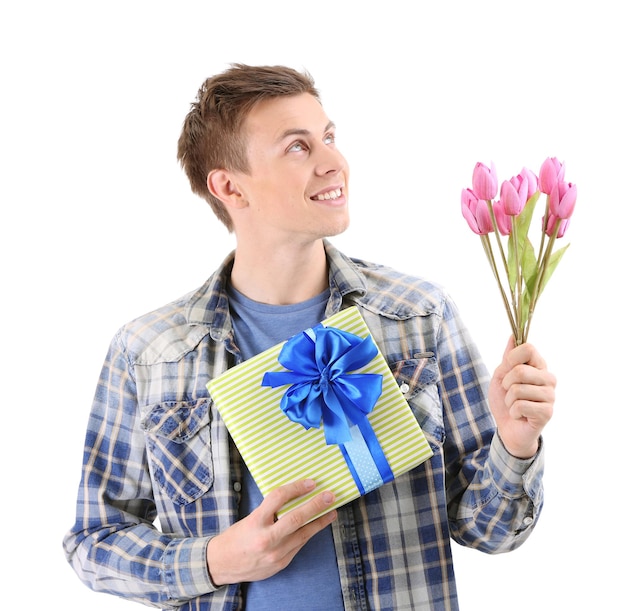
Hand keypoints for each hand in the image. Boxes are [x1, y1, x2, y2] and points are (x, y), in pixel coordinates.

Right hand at [206, 478, 336, 585]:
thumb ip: (270, 510)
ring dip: (320, 521)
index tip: (311, 482)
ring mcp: (275, 553)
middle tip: (330, 496)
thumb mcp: (249, 518)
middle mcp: (266, 538)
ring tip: (332, 511)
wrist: (222, 564)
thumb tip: (294, 497)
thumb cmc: (236, 537)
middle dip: (316, 505)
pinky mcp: (281, 563)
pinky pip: (299, 545)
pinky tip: (316, 526)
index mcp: (255, 522)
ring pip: (303, 534)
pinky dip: (308, 534)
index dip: (296, 488)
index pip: (278, 498)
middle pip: (296, 518)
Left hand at [488, 337, 555, 458]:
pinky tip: (519, 415)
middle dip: (506, 383)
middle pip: (520, 370)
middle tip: (508, 392)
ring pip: (518, 389)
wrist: (508, 427)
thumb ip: (508, 358)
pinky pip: (521, 405)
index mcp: (538, 366)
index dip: (512, 358)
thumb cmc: (505, 400)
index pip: (528, 348)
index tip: (506, 368)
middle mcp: (548, 378)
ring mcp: (550, 395)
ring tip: (514, 405)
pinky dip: (513, 411)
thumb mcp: (501, 376)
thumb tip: (512, 336)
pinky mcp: (548, 412)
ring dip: (508, 399)